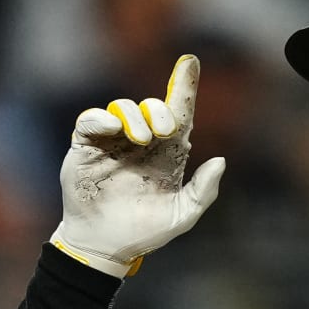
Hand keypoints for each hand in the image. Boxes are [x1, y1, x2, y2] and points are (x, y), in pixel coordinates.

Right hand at [52, 54, 226, 277]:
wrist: (106, 246)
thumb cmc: (145, 232)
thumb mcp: (182, 216)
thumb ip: (203, 191)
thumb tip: (221, 161)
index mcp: (167, 153)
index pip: (179, 113)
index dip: (184, 86)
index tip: (190, 62)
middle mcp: (141, 141)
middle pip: (152, 107)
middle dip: (160, 110)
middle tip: (165, 132)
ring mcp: (113, 142)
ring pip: (123, 107)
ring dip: (134, 116)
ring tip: (140, 139)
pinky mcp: (86, 146)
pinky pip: (91, 119)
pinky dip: (101, 118)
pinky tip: (113, 129)